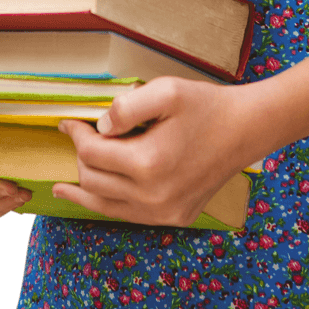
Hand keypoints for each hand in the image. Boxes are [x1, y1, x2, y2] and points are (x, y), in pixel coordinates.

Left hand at [53, 77, 254, 226]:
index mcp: (148, 164)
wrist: (245, 129)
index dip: (76, 135)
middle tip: (79, 138)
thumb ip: (126, 107)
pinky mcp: (175, 218)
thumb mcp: (165, 90)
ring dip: (85, 190)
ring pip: (105, 207)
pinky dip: (108, 204)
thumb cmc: (206, 106)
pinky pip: (129, 214)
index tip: (67, 123)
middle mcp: (154, 197)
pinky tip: (97, 198)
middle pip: (93, 182)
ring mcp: (164, 213)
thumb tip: (100, 128)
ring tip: (63, 187)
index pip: (92, 154)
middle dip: (80, 158)